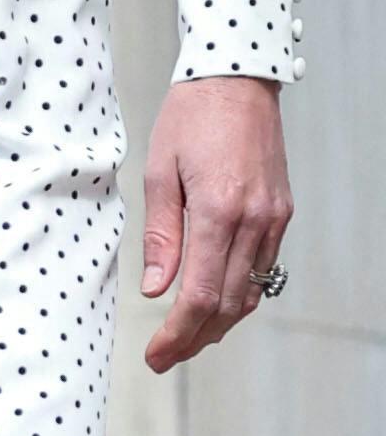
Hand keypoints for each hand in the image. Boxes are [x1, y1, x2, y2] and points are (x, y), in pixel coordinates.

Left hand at [140, 76, 291, 371]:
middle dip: (196, 338)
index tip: (155, 355)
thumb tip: (155, 287)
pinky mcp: (281, 212)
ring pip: (251, 292)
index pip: (200, 295)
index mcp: (220, 211)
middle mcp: (255, 220)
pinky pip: (263, 269)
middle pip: (229, 304)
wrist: (236, 78)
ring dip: (219, 322)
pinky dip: (239, 294)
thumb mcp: (159, 172)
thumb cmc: (190, 117)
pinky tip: (214, 302)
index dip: (177, 334)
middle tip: (164, 357)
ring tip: (185, 339)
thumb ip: (160, 235)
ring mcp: (274, 218)